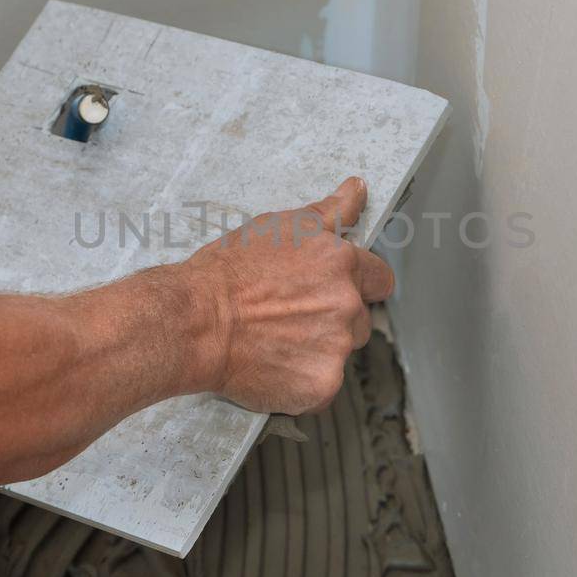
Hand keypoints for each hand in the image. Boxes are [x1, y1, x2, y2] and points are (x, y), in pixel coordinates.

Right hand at [183, 177, 394, 414]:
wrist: (197, 320)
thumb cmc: (229, 272)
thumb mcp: (280, 227)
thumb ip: (329, 212)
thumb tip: (358, 188)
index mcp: (342, 264)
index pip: (379, 280)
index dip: (358, 285)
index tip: (331, 292)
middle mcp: (347, 305)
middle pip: (360, 320)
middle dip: (334, 320)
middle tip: (289, 317)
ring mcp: (337, 347)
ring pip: (340, 353)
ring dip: (318, 351)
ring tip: (275, 341)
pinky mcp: (322, 383)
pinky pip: (322, 388)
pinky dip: (301, 383)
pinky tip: (272, 367)